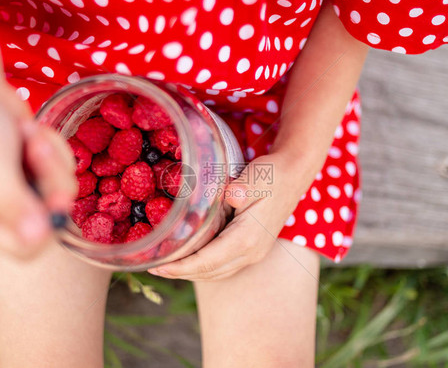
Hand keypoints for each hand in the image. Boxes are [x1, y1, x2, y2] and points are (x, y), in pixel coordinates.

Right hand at [0, 68, 76, 257]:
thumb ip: (11, 201)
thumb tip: (39, 237)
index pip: (26, 249)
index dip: (47, 226)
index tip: (53, 198)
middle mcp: (6, 209)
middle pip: (53, 216)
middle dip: (50, 176)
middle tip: (33, 146)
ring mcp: (24, 189)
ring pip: (63, 189)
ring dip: (51, 156)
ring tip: (26, 133)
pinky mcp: (38, 170)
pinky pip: (65, 167)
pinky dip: (54, 146)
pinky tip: (30, 130)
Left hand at [148, 153, 312, 280]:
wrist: (294, 175)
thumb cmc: (272, 175)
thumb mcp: (255, 178)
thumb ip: (240, 190)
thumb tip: (227, 196)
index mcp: (247, 238)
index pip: (207, 261)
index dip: (181, 267)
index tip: (157, 266)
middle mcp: (251, 252)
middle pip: (209, 273)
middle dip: (180, 273)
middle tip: (153, 266)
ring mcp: (254, 253)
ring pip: (217, 273)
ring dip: (191, 273)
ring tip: (166, 266)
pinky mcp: (253, 249)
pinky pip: (223, 266)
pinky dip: (204, 267)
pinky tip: (190, 259)